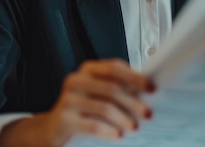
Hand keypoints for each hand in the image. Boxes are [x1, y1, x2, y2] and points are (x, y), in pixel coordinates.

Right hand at [0, 59, 154, 146]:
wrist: (52, 129)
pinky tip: (119, 135)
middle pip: (112, 88)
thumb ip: (118, 89)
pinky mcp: (63, 119)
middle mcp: (76, 80)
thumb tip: (147, 93)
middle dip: (133, 102)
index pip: (114, 68)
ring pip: (104, 107)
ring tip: (135, 127)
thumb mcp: (99, 95)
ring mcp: (68, 99)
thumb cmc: (83, 110)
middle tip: (148, 113)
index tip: (152, 88)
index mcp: (88, 70)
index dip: (135, 77)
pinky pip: (92, 125)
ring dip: (124, 118)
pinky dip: (108, 131)